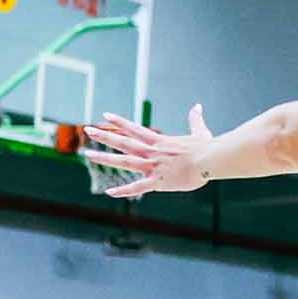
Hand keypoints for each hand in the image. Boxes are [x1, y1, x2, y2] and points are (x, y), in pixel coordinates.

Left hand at [83, 105, 213, 198]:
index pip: (135, 129)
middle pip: (123, 142)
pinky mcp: (158, 181)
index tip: (106, 116)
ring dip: (105, 158)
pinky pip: (137, 187)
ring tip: (88, 154)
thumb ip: (195, 119)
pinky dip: (123, 191)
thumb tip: (198, 106)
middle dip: (104, 136)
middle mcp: (152, 152)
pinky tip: (110, 192)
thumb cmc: (207, 149)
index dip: (120, 122)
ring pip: (124, 161)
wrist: (210, 161)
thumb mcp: (200, 132)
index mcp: (160, 142)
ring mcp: (153, 166)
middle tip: (88, 130)